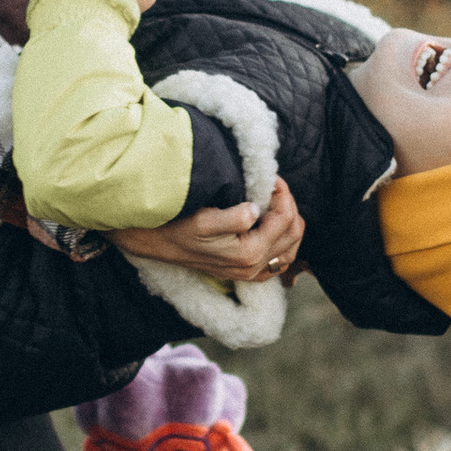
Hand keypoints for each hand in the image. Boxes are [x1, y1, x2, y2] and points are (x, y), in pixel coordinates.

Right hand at [115, 175, 303, 286]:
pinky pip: (279, 261)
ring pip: (291, 249)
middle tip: (274, 187)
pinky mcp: (245, 272)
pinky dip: (284, 242)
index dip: (283, 194)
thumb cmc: (178, 227)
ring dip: (289, 223)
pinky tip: (273, 226)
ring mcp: (250, 272)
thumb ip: (235, 217)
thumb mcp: (204, 219)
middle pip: (293, 234)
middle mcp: (253, 267)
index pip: (284, 220)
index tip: (271, 177)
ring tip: (275, 202)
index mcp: (248, 253)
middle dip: (289, 206)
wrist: (157, 242)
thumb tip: (257, 209)